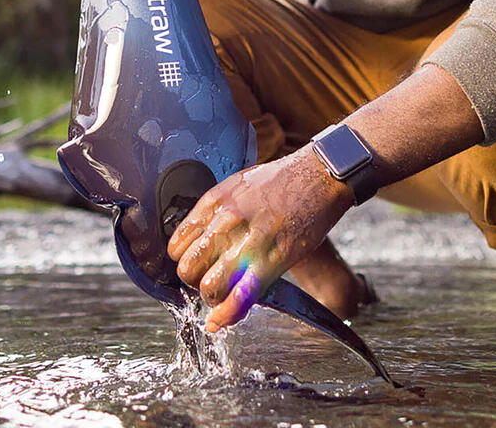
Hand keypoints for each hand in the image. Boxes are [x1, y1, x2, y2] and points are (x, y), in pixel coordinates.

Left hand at [167, 148, 352, 332]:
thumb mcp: (238, 185)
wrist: (319, 175)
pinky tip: (221, 320)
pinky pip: (240, 298)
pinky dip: (227, 316)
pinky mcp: (273, 260)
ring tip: (225, 292)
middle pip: (187, 269)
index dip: (185, 260)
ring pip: (209, 288)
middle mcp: (226, 222)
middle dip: (196, 281)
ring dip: (214, 298)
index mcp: (215, 202)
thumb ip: (217, 212)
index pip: (176, 244)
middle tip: (211, 278)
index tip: (199, 263)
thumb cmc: (281, 180)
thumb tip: (202, 237)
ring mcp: (248, 242)